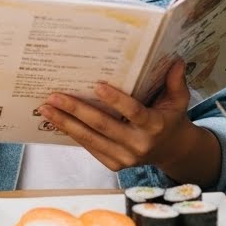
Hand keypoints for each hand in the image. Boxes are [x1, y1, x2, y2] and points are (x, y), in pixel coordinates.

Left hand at [38, 61, 217, 182]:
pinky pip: (90, 147)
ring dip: (66, 123)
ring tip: (46, 109)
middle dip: (76, 110)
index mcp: (155, 126)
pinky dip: (72, 133)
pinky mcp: (114, 165)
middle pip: (103, 126)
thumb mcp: (179, 99)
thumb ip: (176, 81)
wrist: (172, 151)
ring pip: (91, 139)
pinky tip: (57, 121)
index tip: (97, 86)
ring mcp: (125, 158)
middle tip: (55, 97)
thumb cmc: (171, 118)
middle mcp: (138, 144)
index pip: (134, 112)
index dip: (116, 100)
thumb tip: (176, 60)